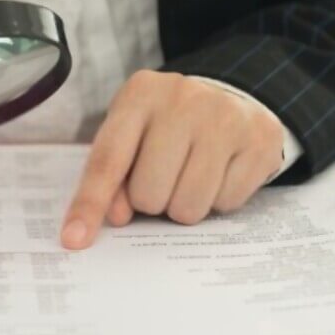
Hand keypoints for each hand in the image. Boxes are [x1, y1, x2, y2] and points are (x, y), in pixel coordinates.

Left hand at [61, 71, 283, 248]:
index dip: (90, 204)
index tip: (74, 240)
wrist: (232, 96)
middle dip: (150, 201)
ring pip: (188, 207)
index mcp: (140, 94)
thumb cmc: (168, 125)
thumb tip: (117, 217)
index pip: (108, 160)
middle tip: (163, 179)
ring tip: (190, 177)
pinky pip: (226, 204)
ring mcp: (226, 117)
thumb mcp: (132, 135)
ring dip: (183, 206)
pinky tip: (220, 172)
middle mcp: (184, 99)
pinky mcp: (261, 140)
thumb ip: (114, 174)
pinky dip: (218, 200)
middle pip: (148, 193)